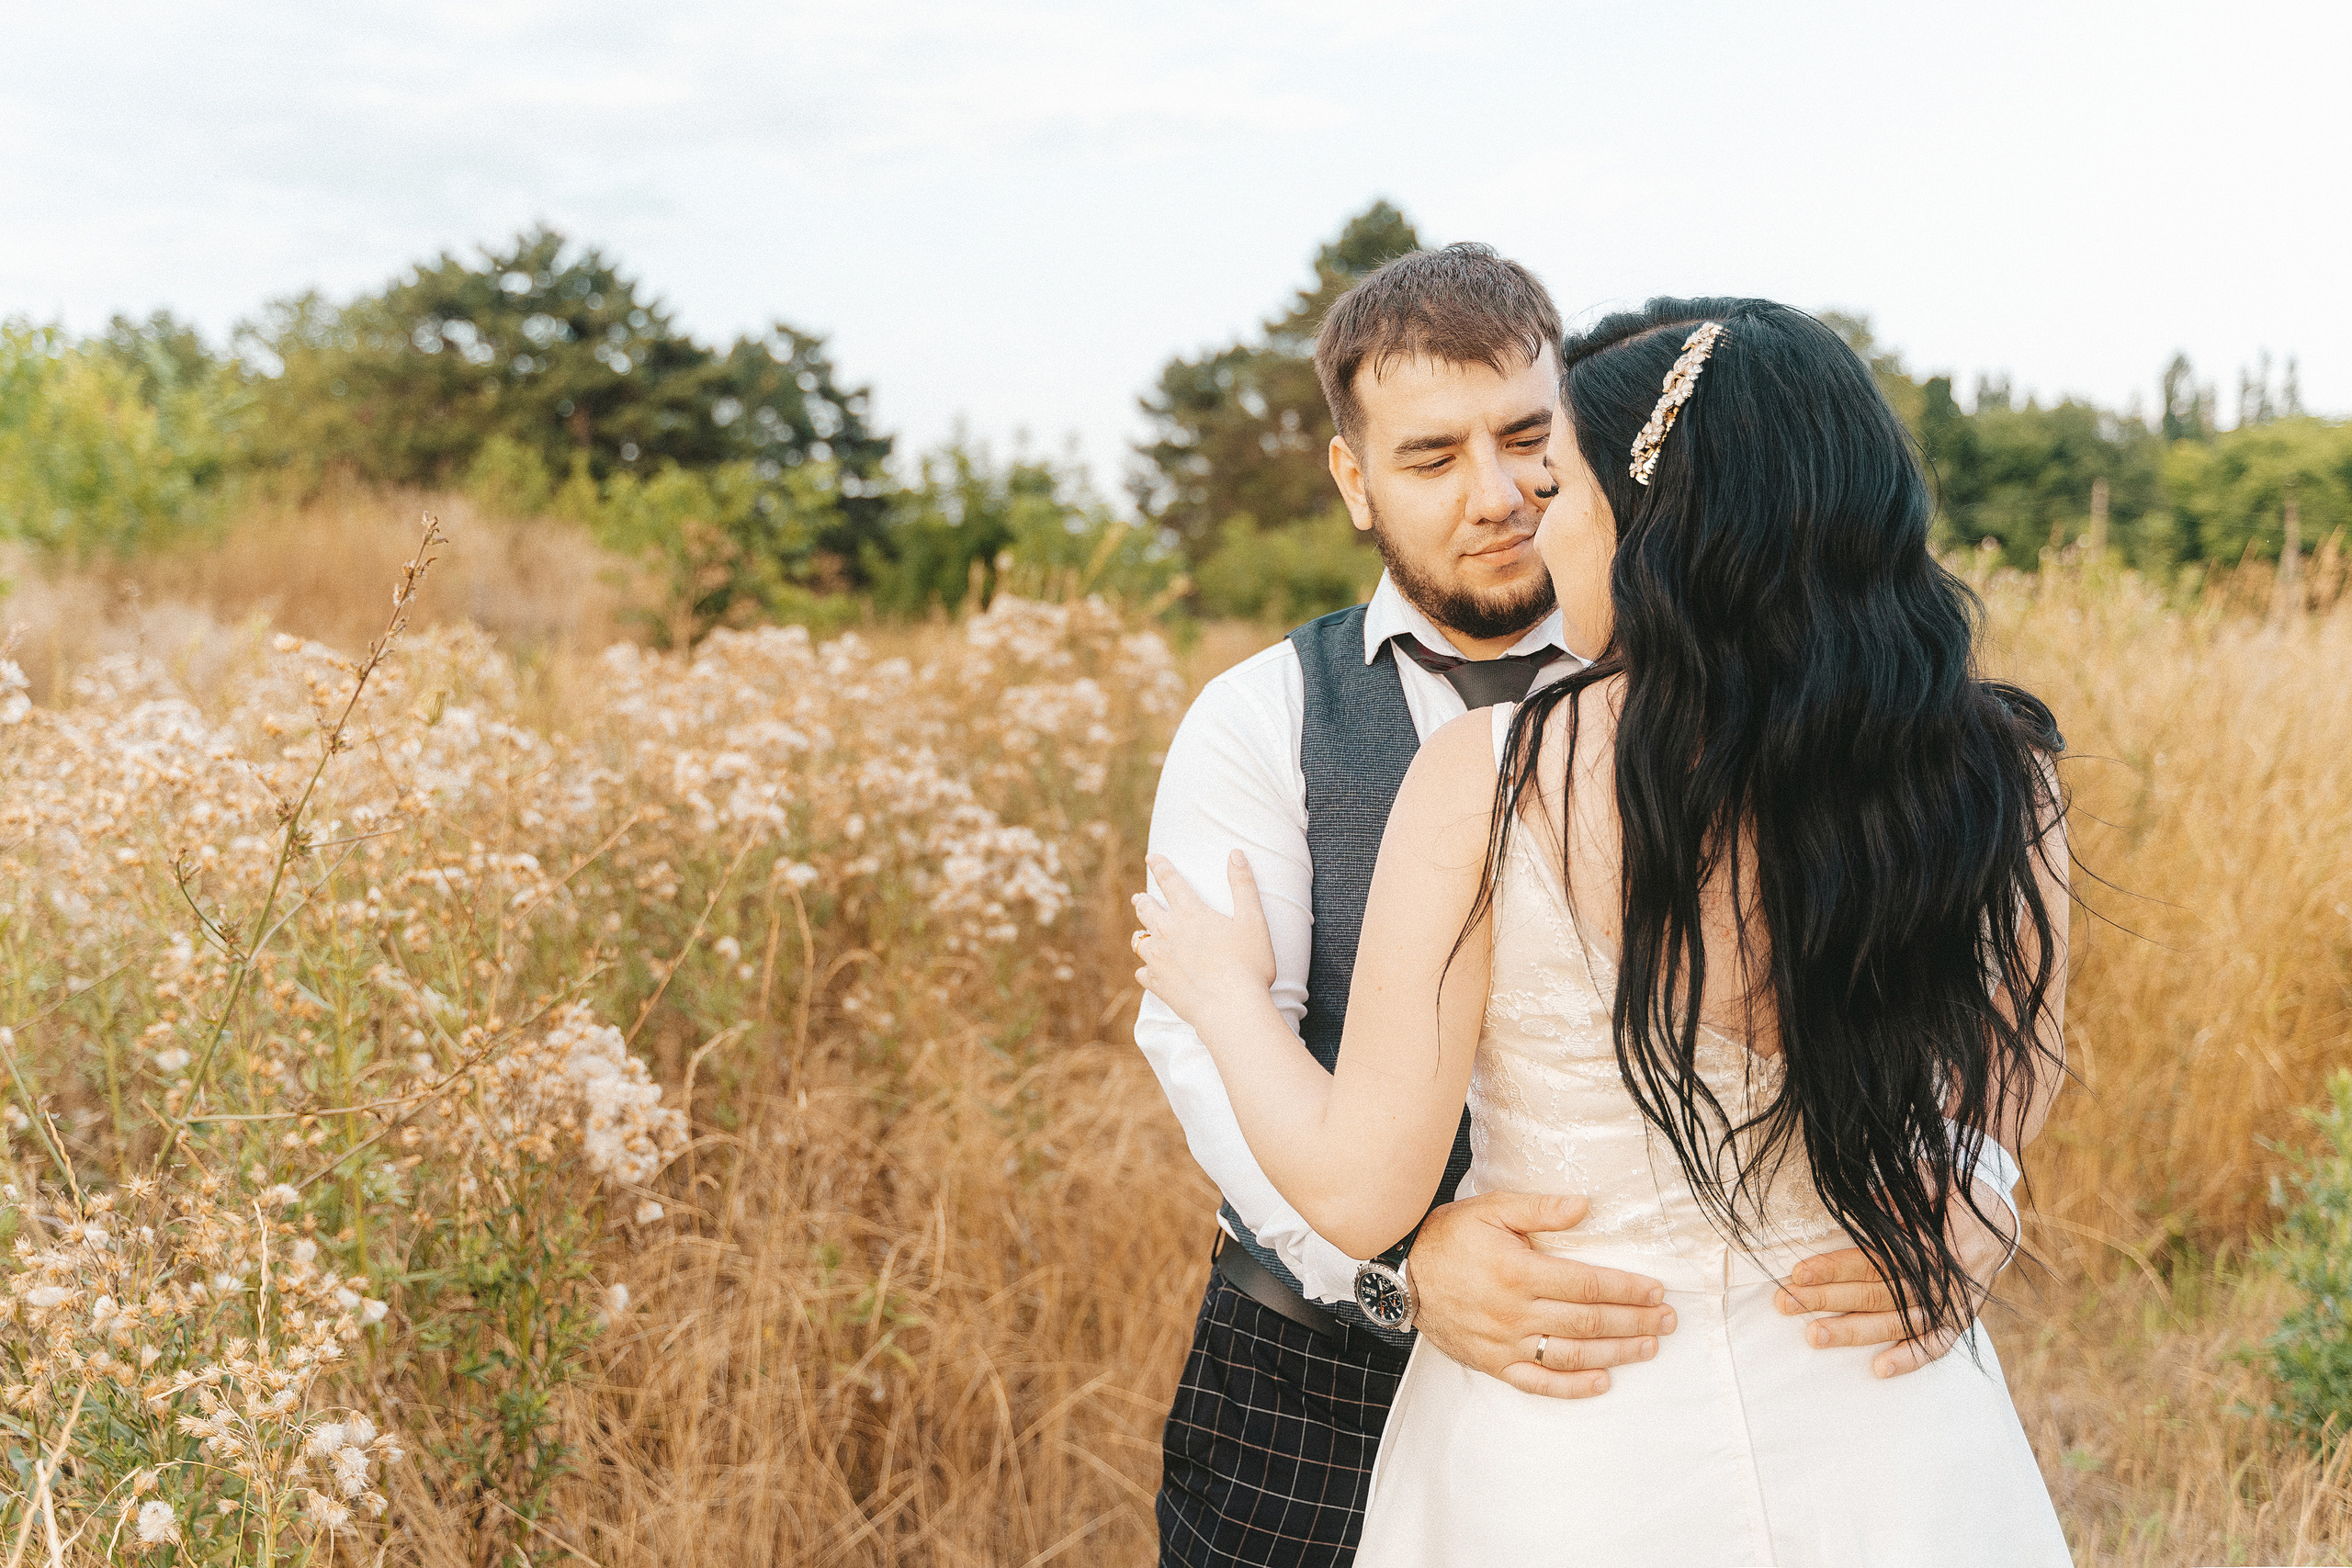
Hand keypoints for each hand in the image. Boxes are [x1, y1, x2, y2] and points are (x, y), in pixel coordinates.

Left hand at [1132, 851, 1277, 1032]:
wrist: (1230, 1008)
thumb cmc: (1247, 965)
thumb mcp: (1253, 921)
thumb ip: (1243, 885)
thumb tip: (1236, 854)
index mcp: (1190, 913)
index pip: (1170, 881)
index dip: (1160, 866)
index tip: (1151, 857)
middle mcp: (1167, 932)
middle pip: (1147, 910)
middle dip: (1143, 901)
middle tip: (1140, 897)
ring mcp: (1159, 959)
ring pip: (1139, 941)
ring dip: (1140, 934)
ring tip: (1141, 933)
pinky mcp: (1157, 984)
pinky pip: (1142, 973)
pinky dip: (1145, 970)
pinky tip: (1147, 971)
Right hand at [1409, 1191, 1674, 1399]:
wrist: (1403, 1274)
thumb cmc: (1449, 1236)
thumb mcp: (1491, 1209)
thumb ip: (1539, 1209)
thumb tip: (1584, 1205)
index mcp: (1519, 1272)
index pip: (1588, 1284)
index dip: (1627, 1289)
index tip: (1656, 1291)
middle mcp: (1515, 1313)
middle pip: (1589, 1321)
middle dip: (1634, 1321)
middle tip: (1667, 1321)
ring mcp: (1505, 1343)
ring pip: (1572, 1354)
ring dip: (1616, 1353)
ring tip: (1648, 1347)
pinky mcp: (1493, 1364)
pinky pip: (1539, 1382)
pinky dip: (1573, 1387)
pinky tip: (1602, 1382)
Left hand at [1773, 1180, 2016, 1376]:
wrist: (1999, 1223)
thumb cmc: (1953, 1197)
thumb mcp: (1933, 1180)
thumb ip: (1902, 1194)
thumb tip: (1874, 1204)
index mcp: (1932, 1244)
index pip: (1875, 1259)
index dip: (1835, 1266)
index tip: (1799, 1272)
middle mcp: (1942, 1280)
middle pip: (1877, 1294)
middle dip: (1827, 1299)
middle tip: (1785, 1304)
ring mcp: (1951, 1305)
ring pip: (1897, 1323)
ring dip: (1853, 1332)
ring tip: (1813, 1336)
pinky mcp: (1959, 1322)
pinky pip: (1936, 1346)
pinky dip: (1910, 1359)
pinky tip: (1878, 1369)